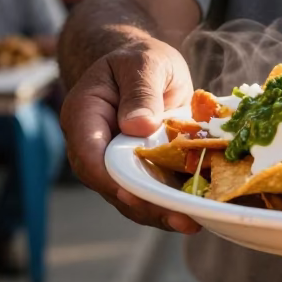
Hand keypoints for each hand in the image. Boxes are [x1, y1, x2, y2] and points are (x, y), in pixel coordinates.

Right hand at [60, 39, 200, 232]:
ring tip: (192, 222)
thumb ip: (141, 90)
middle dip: (144, 205)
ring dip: (161, 212)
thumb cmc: (138, 59)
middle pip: (111, 185)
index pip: (89, 155)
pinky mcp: (137, 172)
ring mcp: (113, 164)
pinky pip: (150, 192)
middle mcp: (92, 147)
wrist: (143, 68)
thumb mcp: (144, 63)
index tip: (134, 193)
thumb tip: (138, 126)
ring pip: (131, 197)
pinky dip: (172, 203)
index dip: (110, 178)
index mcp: (83, 116)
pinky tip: (198, 211)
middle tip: (180, 218)